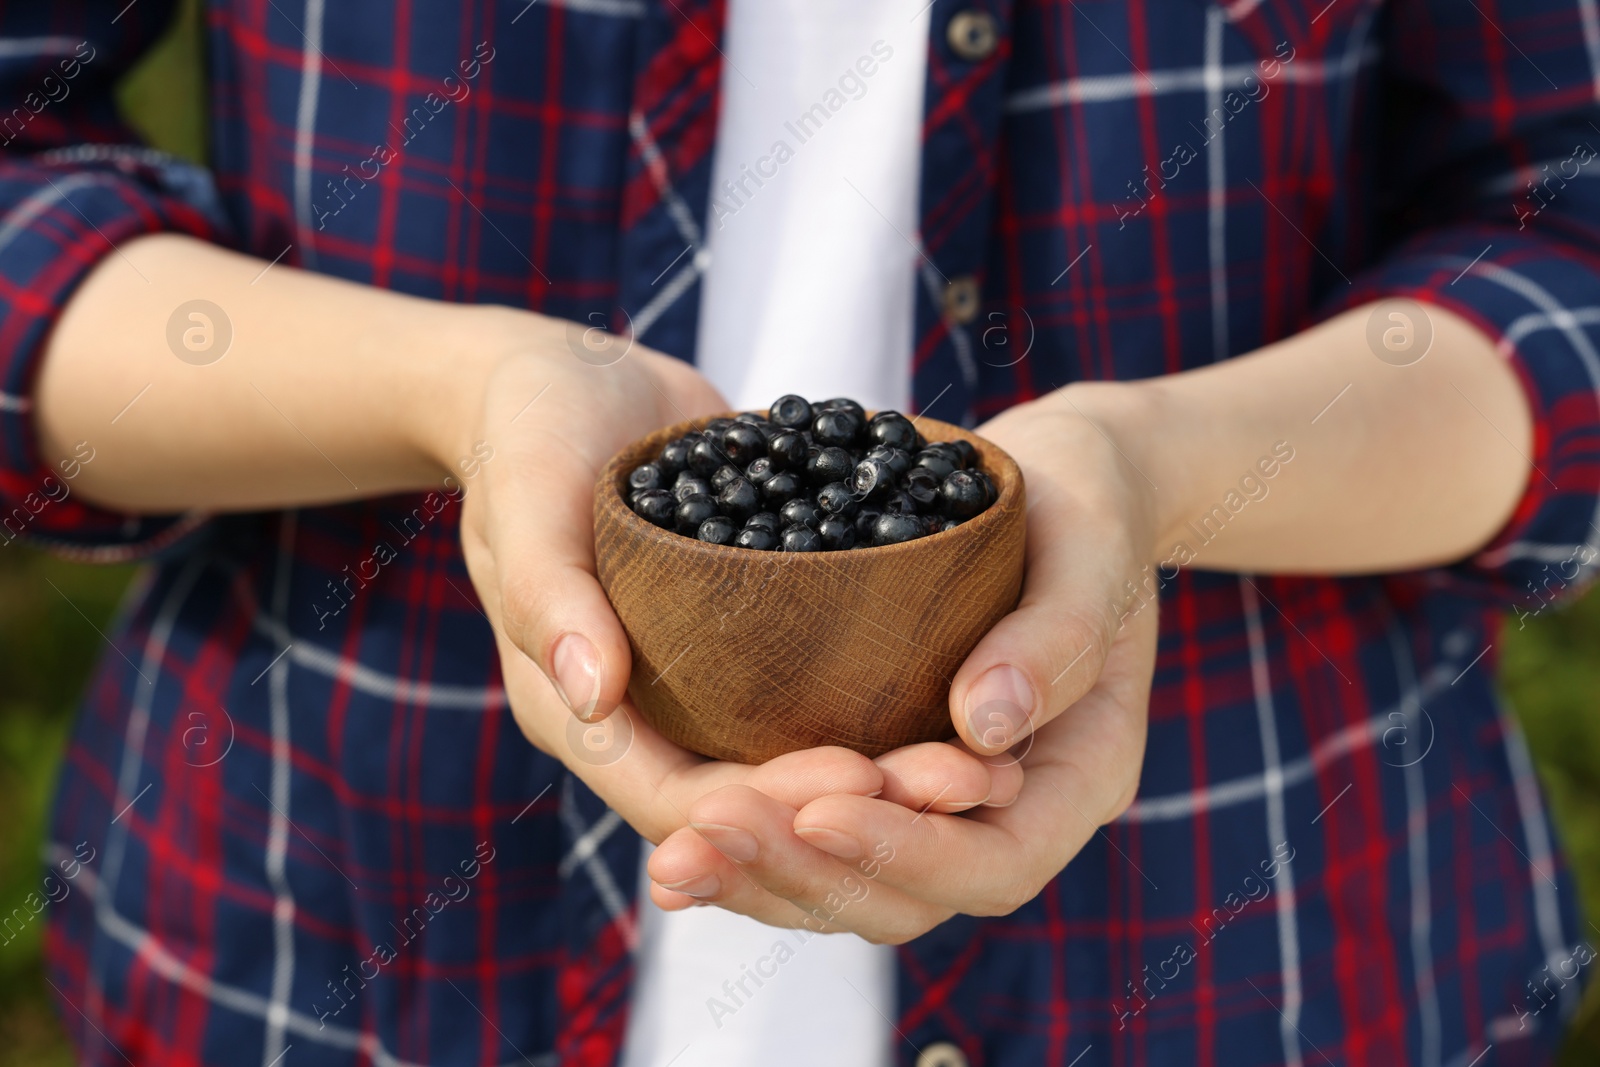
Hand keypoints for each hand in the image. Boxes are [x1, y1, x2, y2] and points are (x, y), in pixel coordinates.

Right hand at [446, 313, 1021, 848]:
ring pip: (791, 764)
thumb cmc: (529, 427)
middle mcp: (641, 716)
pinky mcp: (746, 644)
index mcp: (576, 709)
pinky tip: (966, 697)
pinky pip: (813, 699)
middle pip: (749, 801)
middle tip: (954, 783)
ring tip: (980, 767)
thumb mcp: (529, 490)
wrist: (571, 380)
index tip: (859, 778)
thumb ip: (546, 591)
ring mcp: (696, 685)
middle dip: (847, 807)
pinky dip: (882, 713)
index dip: (765, 808)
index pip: (674, 799)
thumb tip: (593, 697)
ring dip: (880, 776)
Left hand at [645, 385, 1158, 939]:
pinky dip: (752, 844)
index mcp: (1077, 779)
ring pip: (848, 886)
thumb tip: (981, 724)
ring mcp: (939, 808)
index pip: (994, 863)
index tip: (822, 811)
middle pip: (906, 899)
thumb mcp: (1091, 555)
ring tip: (676, 856)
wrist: (1059, 491)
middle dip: (805, 874)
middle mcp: (1005, 816)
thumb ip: (1054, 639)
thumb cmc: (1086, 513)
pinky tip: (677, 835)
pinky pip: (816, 837)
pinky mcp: (879, 779)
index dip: (908, 853)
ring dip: (760, 876)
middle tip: (710, 831)